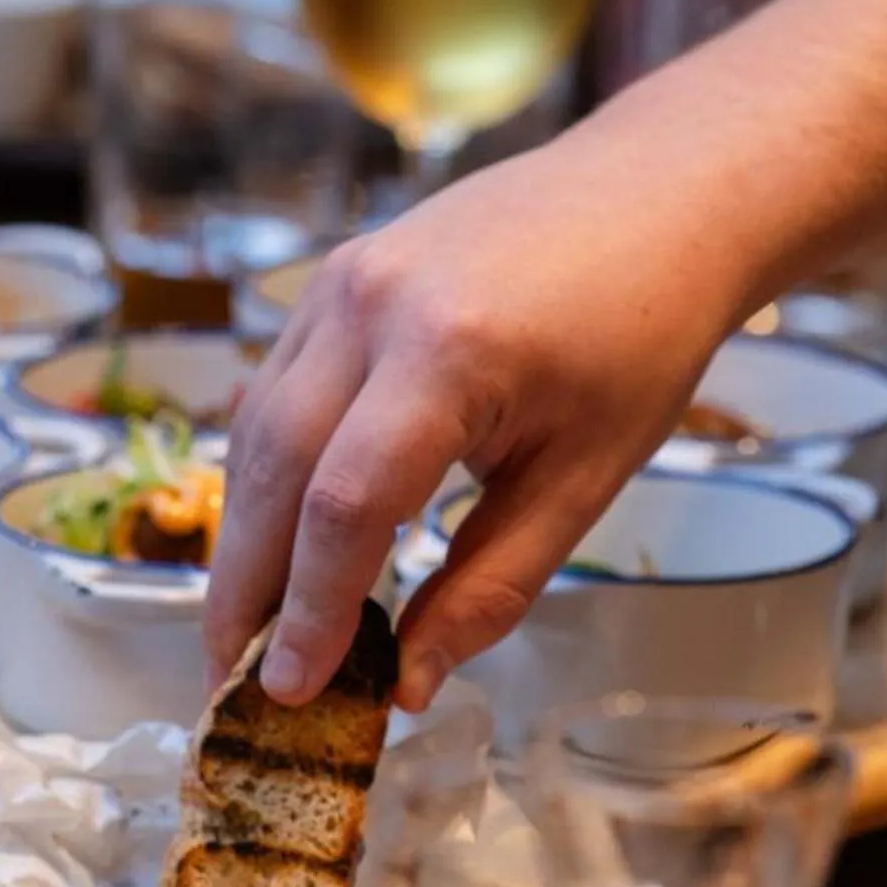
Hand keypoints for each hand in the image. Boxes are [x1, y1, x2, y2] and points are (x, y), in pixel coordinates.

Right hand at [205, 128, 762, 712]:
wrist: (658, 193)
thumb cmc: (642, 334)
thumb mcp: (587, 478)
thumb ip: (492, 586)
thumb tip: (407, 682)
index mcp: (450, 352)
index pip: (345, 503)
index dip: (309, 610)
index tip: (291, 692)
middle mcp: (373, 305)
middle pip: (273, 470)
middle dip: (242, 591)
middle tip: (228, 683)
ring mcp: (342, 282)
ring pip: (256, 432)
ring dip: (240, 540)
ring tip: (242, 631)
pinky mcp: (335, 279)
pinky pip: (274, 392)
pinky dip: (265, 478)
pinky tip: (272, 544)